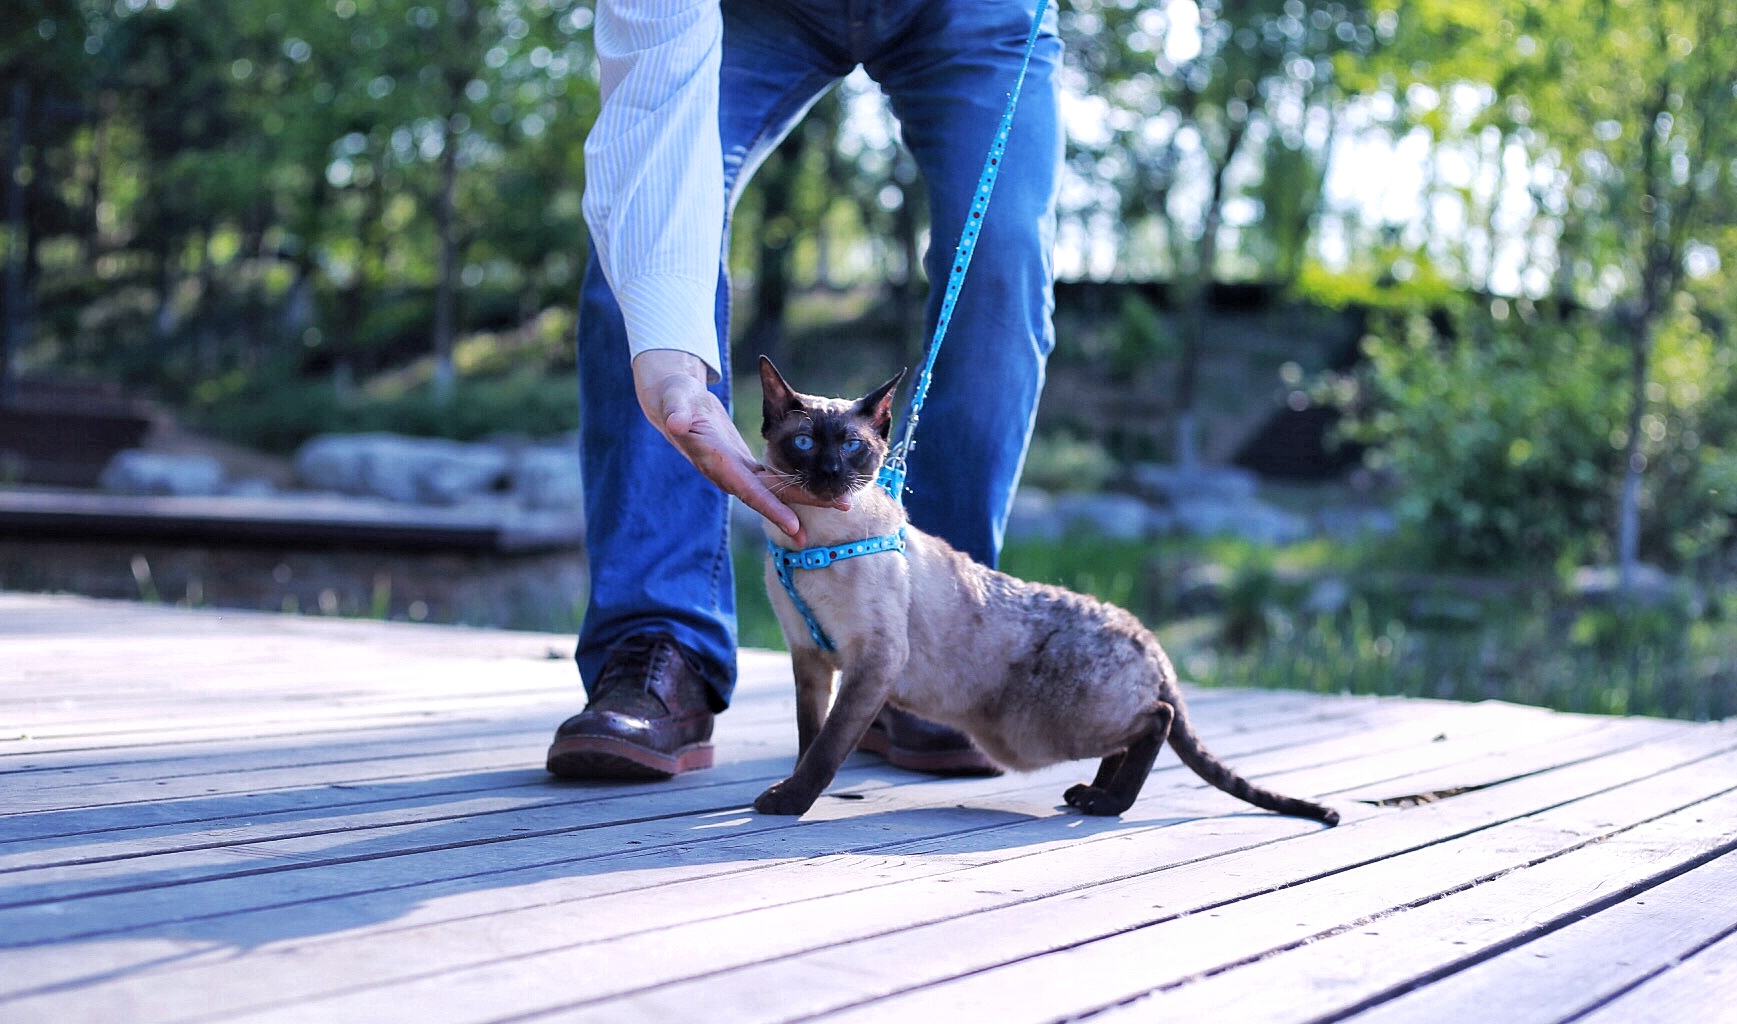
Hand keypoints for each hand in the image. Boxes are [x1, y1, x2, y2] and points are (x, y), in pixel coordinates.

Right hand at [631, 350, 844, 544]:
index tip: (793, 526)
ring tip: (843, 503)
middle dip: (806, 505)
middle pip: (773, 495)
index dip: (771, 508)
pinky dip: (797, 487)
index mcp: (717, 462)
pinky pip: (776, 481)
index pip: (748, 490)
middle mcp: (730, 474)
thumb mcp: (674, 401)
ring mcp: (739, 472)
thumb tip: (675, 422)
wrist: (675, 406)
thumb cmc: (674, 399)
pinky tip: (820, 493)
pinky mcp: (746, 466)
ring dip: (809, 497)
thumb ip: (676, 412)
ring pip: (779, 490)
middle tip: (843, 508)